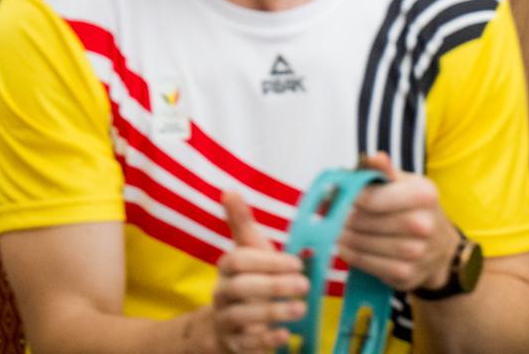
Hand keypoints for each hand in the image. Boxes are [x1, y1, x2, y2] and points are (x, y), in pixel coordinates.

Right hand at [206, 190, 308, 352]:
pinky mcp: (233, 343)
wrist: (224, 324)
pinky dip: (265, 340)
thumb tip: (229, 190)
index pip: (240, 260)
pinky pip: (245, 344)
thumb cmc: (246, 279)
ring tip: (301, 309)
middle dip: (274, 286)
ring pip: (243, 316)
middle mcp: (222, 293)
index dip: (268, 261)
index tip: (297, 264)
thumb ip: (241, 223)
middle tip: (305, 286)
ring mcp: (225, 319)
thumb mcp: (247, 250)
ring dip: (274, 312)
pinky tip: (285, 335)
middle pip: (242, 288)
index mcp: (227, 267)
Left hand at [336, 153, 460, 293]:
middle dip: (343, 218)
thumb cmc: (417, 209)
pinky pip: (368, 264)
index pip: (373, 197)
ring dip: (343, 237)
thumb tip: (372, 158)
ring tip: (335, 230)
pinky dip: (352, 255)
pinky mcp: (406, 274)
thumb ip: (385, 171)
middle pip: (365, 221)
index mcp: (423, 195)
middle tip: (331, 215)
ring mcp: (416, 252)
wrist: (441, 249)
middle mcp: (423, 224)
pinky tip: (345, 247)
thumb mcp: (407, 184)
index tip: (337, 196)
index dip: (350, 197)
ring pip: (363, 244)